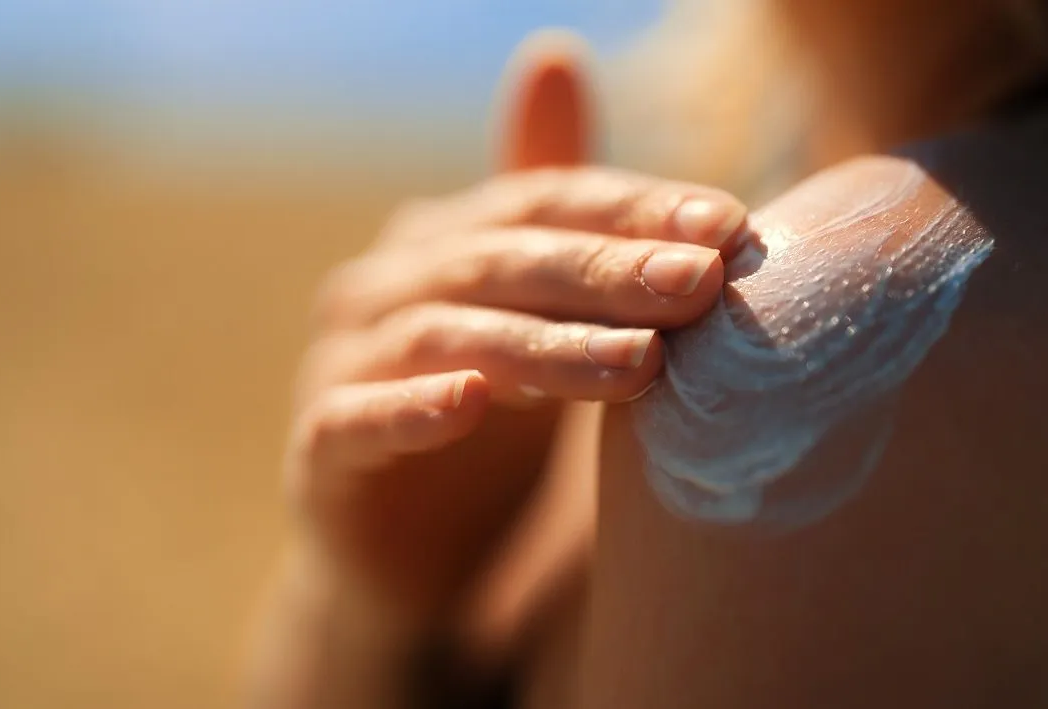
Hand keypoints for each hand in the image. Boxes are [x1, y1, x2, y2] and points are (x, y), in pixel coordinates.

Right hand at [266, 32, 752, 681]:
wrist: (415, 554)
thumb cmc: (492, 424)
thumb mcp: (539, 317)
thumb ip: (557, 215)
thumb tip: (553, 50)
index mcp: (444, 242)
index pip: (541, 203)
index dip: (631, 209)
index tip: (729, 225)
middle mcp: (386, 286)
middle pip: (500, 261)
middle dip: (604, 270)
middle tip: (699, 284)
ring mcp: (343, 364)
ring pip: (445, 337)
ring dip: (544, 347)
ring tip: (640, 362)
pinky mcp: (318, 451)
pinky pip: (357, 421)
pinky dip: (412, 408)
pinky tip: (471, 404)